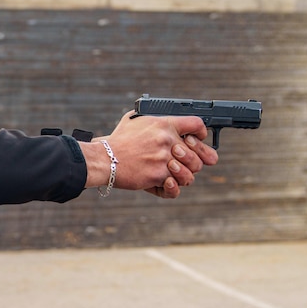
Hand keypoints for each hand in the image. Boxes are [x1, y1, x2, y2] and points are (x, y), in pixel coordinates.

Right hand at [83, 111, 217, 197]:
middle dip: (194, 161)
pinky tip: (166, 183)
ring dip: (184, 175)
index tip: (198, 140)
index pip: (196, 124)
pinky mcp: (158, 176)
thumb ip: (153, 119)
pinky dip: (173, 188)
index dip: (202, 133)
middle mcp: (168, 141)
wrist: (104, 158)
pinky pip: (176, 187)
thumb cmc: (118, 140)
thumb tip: (162, 119)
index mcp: (164, 124)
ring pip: (191, 172)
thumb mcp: (135, 120)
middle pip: (198, 154)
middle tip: (183, 163)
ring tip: (172, 174)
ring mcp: (164, 159)